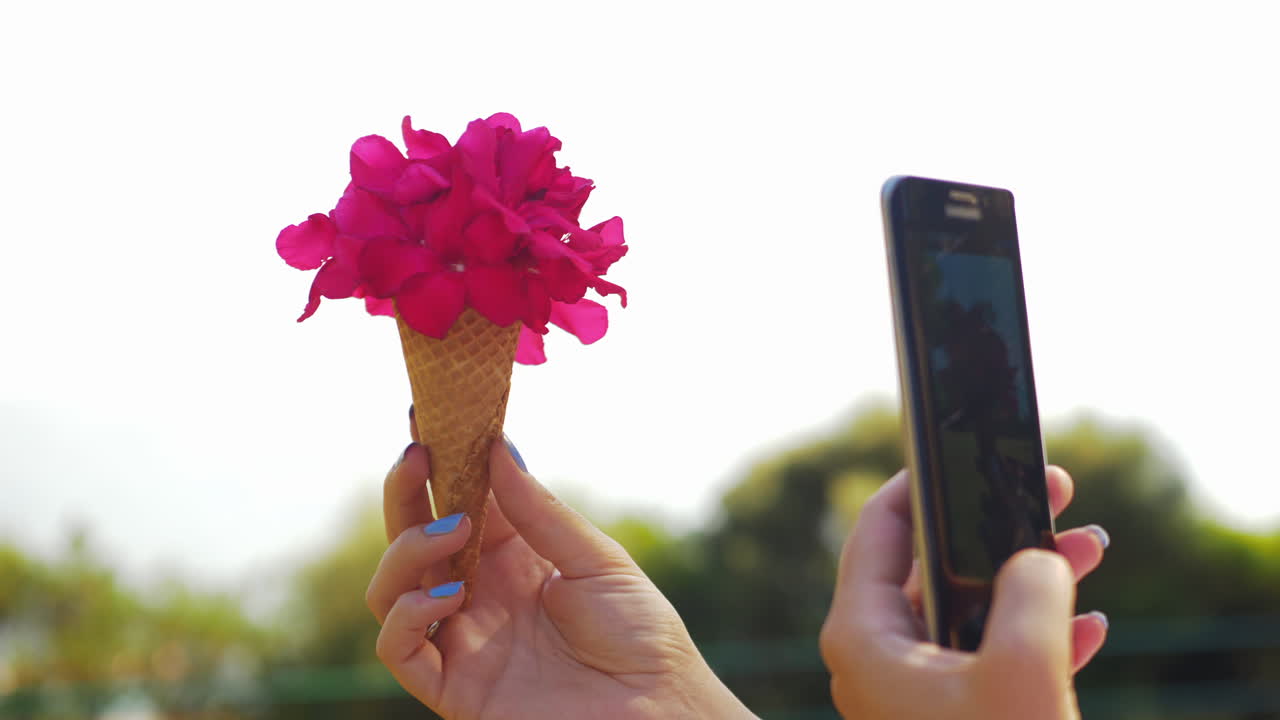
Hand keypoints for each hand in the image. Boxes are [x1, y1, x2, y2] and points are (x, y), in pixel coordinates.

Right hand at [366, 413, 754, 719]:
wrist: (661, 711)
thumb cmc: (642, 635)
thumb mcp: (597, 560)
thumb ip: (540, 512)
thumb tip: (498, 446)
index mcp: (513, 557)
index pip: (459, 499)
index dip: (441, 459)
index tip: (427, 411)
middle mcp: (478, 593)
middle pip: (413, 537)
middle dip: (405, 492)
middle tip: (417, 451)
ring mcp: (462, 639)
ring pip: (391, 590)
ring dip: (406, 550)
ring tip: (452, 528)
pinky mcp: (455, 687)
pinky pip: (399, 650)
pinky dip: (408, 616)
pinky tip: (450, 595)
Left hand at [819, 467, 1108, 719]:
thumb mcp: (1023, 671)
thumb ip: (1032, 593)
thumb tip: (1037, 559)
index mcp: (864, 638)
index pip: (879, 527)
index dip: (921, 481)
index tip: (966, 452)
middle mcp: (877, 660)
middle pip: (933, 565)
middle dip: (1000, 529)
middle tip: (1055, 492)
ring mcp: (911, 691)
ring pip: (970, 609)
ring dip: (1032, 580)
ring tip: (1090, 548)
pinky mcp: (949, 715)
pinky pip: (986, 657)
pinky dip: (1034, 638)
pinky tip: (1091, 626)